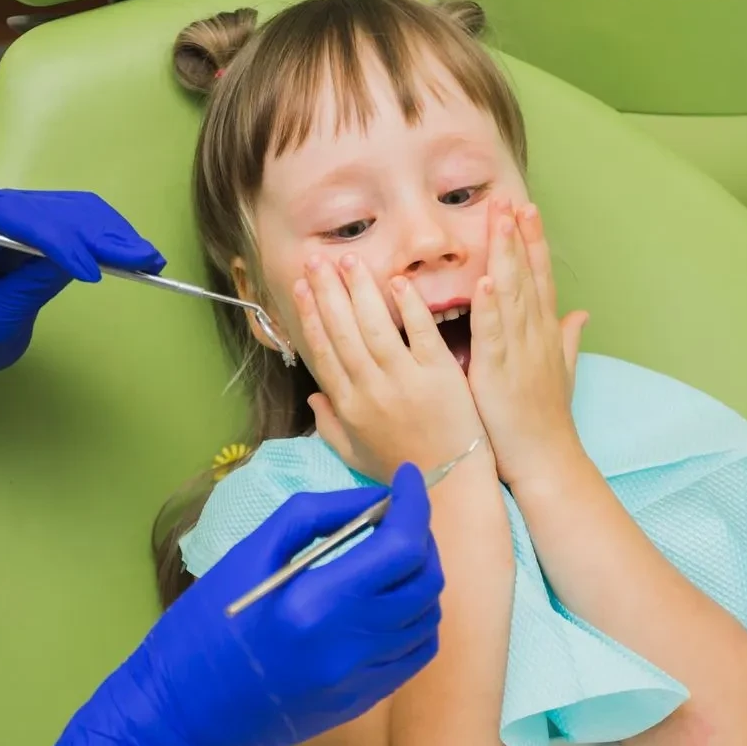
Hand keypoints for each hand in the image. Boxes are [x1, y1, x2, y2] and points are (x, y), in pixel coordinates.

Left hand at [0, 186, 165, 400]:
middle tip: (143, 261)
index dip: (57, 240)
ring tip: (151, 259)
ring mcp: (19, 214)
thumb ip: (29, 287)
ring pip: (74, 211)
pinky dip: (110, 237)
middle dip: (100, 235)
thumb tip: (78, 264)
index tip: (91, 273)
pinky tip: (138, 254)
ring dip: (114, 234)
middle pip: (53, 210)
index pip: (14, 218)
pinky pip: (81, 222)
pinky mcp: (42, 225)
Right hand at [19, 466, 443, 745]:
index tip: (407, 478)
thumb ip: (314, 517)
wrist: (181, 714)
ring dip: (419, 577)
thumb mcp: (247, 556)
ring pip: (428, 617)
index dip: (413, 503)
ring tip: (390, 558)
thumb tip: (371, 500)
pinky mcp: (360, 701)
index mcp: (314, 602)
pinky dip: (417, 618)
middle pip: (424, 580)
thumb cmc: (200, 627)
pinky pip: (416, 654)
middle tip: (394, 516)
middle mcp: (348, 644)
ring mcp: (360, 679)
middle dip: (420, 536)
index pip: (401, 546)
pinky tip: (391, 602)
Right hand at [295, 252, 484, 483]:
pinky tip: (397, 281)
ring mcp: (404, 381)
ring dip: (360, 291)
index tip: (299, 289)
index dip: (309, 317)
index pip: (323, 352)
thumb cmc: (401, 469)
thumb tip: (313, 397)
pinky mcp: (439, 375)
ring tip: (348, 261)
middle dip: (327, 292)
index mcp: (348, 406)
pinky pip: (421, 334)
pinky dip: (409, 307)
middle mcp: (370, 390)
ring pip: (375, 327)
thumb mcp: (354, 453)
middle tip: (316, 260)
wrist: (447, 485)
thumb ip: (329, 425)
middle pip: (343, 332)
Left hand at [467, 199, 588, 489]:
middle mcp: (535, 337)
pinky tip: (486, 279)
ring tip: (499, 222)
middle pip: (527, 276)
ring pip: (512, 295)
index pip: (540, 279)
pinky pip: (494, 334)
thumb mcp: (559, 374)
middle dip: (518, 236)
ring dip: (506, 257)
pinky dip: (490, 307)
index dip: (534, 243)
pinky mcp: (499, 374)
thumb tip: (580, 313)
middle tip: (508, 198)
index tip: (527, 209)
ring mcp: (519, 353)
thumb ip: (567, 339)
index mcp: (544, 335)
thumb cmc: (545, 423)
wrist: (547, 461)